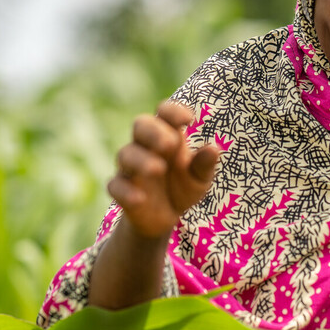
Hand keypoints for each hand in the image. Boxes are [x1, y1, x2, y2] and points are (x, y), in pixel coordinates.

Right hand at [107, 101, 221, 239]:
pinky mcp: (121, 189)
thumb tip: (214, 149)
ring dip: (141, 160)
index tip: (188, 119)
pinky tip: (141, 198)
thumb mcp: (199, 178)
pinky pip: (116, 185)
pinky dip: (126, 191)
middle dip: (153, 132)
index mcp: (168, 135)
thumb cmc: (182, 187)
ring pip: (126, 154)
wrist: (165, 217)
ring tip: (159, 169)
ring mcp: (130, 166)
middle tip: (170, 144)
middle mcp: (146, 146)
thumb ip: (204, 164)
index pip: (165, 112)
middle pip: (140, 125)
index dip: (173, 111)